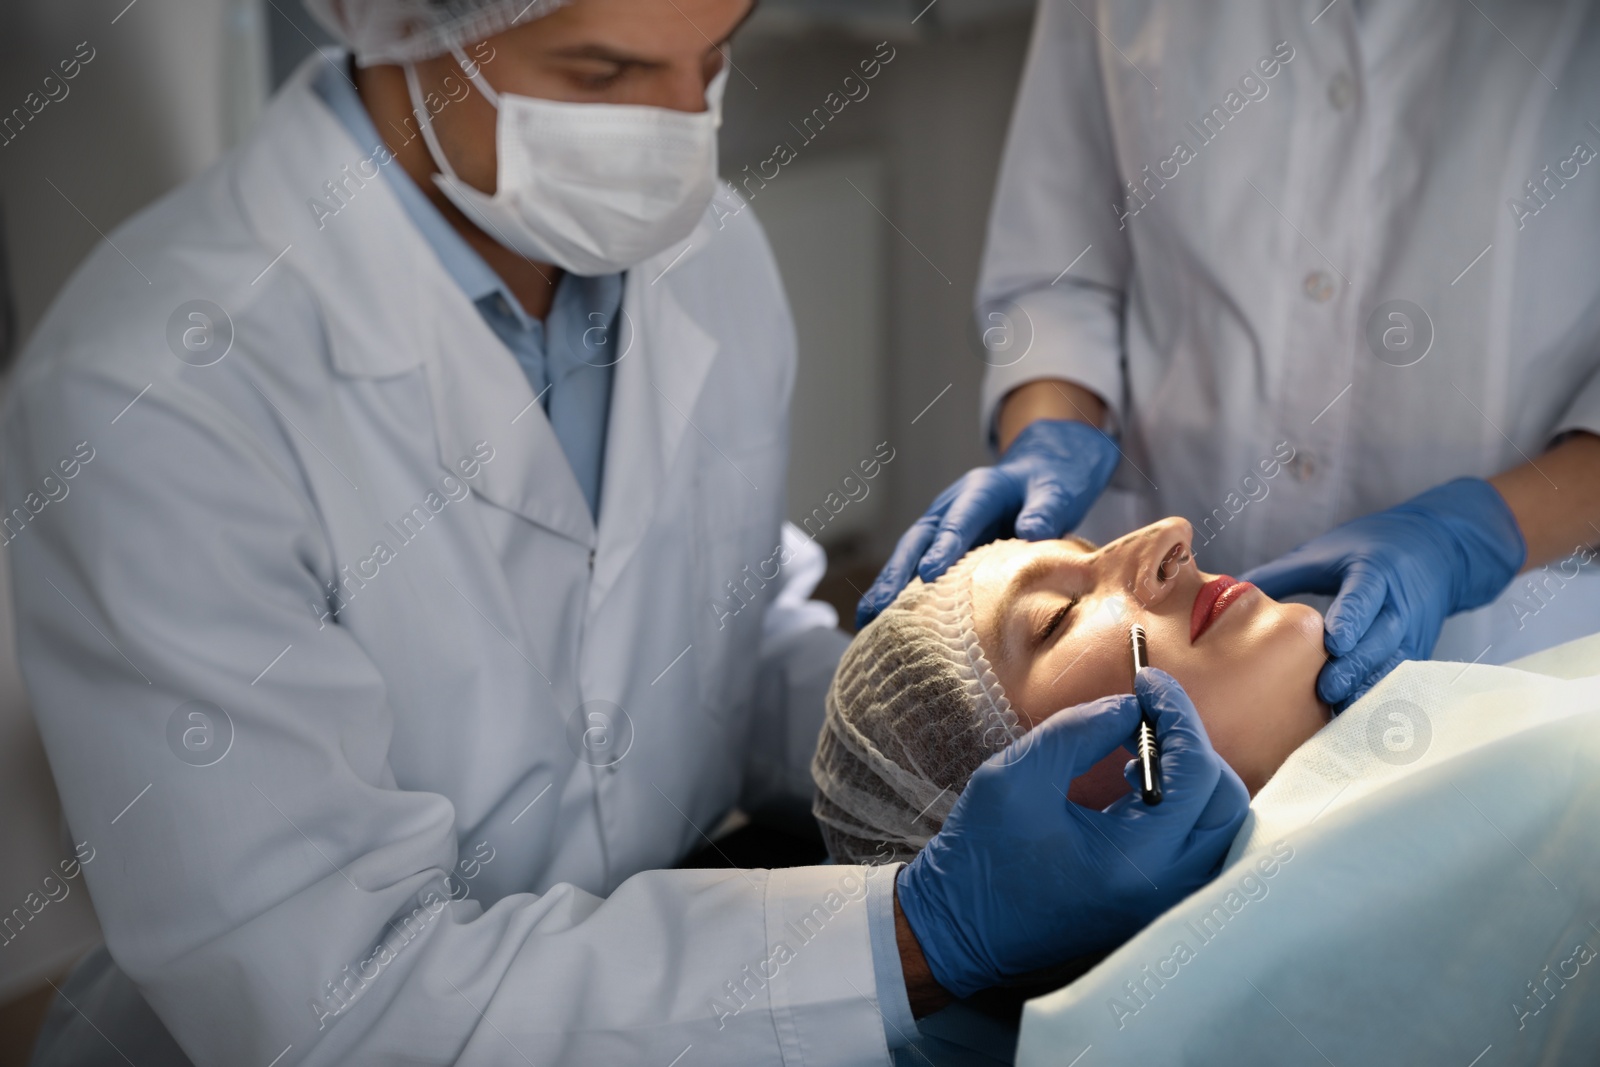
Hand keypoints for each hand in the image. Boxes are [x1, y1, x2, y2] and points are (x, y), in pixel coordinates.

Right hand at [856, 419, 1118, 626]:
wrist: (1040, 476)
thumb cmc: (1051, 485)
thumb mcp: (1058, 490)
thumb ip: (1047, 509)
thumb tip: (1032, 532)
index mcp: (979, 490)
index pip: (957, 520)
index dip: (943, 546)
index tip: (930, 574)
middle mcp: (951, 507)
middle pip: (918, 539)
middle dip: (898, 572)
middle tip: (882, 605)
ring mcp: (942, 527)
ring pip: (909, 557)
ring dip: (888, 587)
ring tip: (868, 620)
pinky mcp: (942, 548)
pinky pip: (918, 571)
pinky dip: (901, 595)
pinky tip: (884, 623)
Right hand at [894, 669, 1247, 998]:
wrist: (960, 927)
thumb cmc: (980, 853)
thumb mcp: (1018, 774)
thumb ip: (1080, 730)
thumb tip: (1132, 706)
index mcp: (1133, 861)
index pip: (1196, 775)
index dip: (1178, 716)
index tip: (1147, 682)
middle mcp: (1162, 889)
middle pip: (1225, 804)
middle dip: (1193, 745)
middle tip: (1147, 714)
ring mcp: (1162, 902)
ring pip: (1219, 826)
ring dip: (1192, 775)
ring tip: (1139, 749)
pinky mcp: (1152, 903)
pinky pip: (1197, 845)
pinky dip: (1183, 803)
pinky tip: (1137, 782)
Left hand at [1243, 477, 1525, 707]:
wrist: (1437, 552)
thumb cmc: (1369, 550)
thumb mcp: (1327, 552)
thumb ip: (1282, 574)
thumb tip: (1228, 593)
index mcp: (1377, 573)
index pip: (1365, 597)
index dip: (1352, 620)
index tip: (1335, 642)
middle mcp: (1399, 607)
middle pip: (1381, 640)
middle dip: (1355, 665)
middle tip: (1326, 689)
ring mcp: (1411, 635)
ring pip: (1390, 667)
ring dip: (1364, 690)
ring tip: (1334, 715)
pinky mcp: (1414, 656)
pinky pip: (1396, 682)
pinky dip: (1374, 700)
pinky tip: (1349, 723)